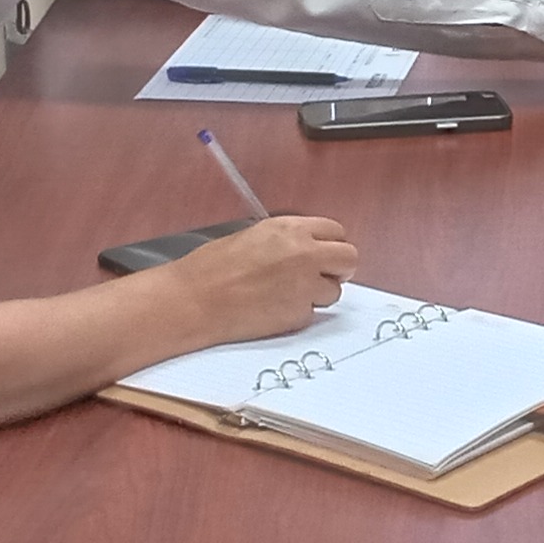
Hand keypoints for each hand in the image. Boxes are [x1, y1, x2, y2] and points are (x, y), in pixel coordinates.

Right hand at [167, 215, 359, 341]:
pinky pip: (313, 313)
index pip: (336, 231)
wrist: (194, 300)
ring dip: (319, 294)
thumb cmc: (211, 268)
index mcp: (291, 228)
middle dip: (338, 268)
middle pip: (349, 258)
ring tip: (287, 296)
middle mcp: (304, 253)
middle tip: (322, 276)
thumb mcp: (254, 236)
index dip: (330, 245)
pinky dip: (299, 314)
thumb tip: (307, 248)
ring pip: (335, 291)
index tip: (323, 254)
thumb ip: (287, 240)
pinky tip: (274, 310)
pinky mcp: (298, 314)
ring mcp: (304, 285)